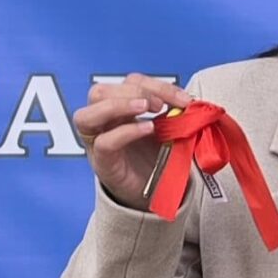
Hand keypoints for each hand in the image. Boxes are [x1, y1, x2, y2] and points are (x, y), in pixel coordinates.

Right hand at [72, 73, 190, 207]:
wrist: (156, 194)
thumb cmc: (158, 159)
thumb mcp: (169, 131)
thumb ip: (175, 115)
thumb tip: (190, 103)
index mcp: (120, 109)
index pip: (129, 83)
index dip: (156, 85)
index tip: (183, 98)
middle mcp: (102, 122)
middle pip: (100, 91)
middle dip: (133, 91)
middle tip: (160, 104)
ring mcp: (98, 142)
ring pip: (86, 114)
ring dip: (119, 105)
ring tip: (147, 108)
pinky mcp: (103, 163)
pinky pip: (105, 142)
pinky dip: (126, 132)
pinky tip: (147, 129)